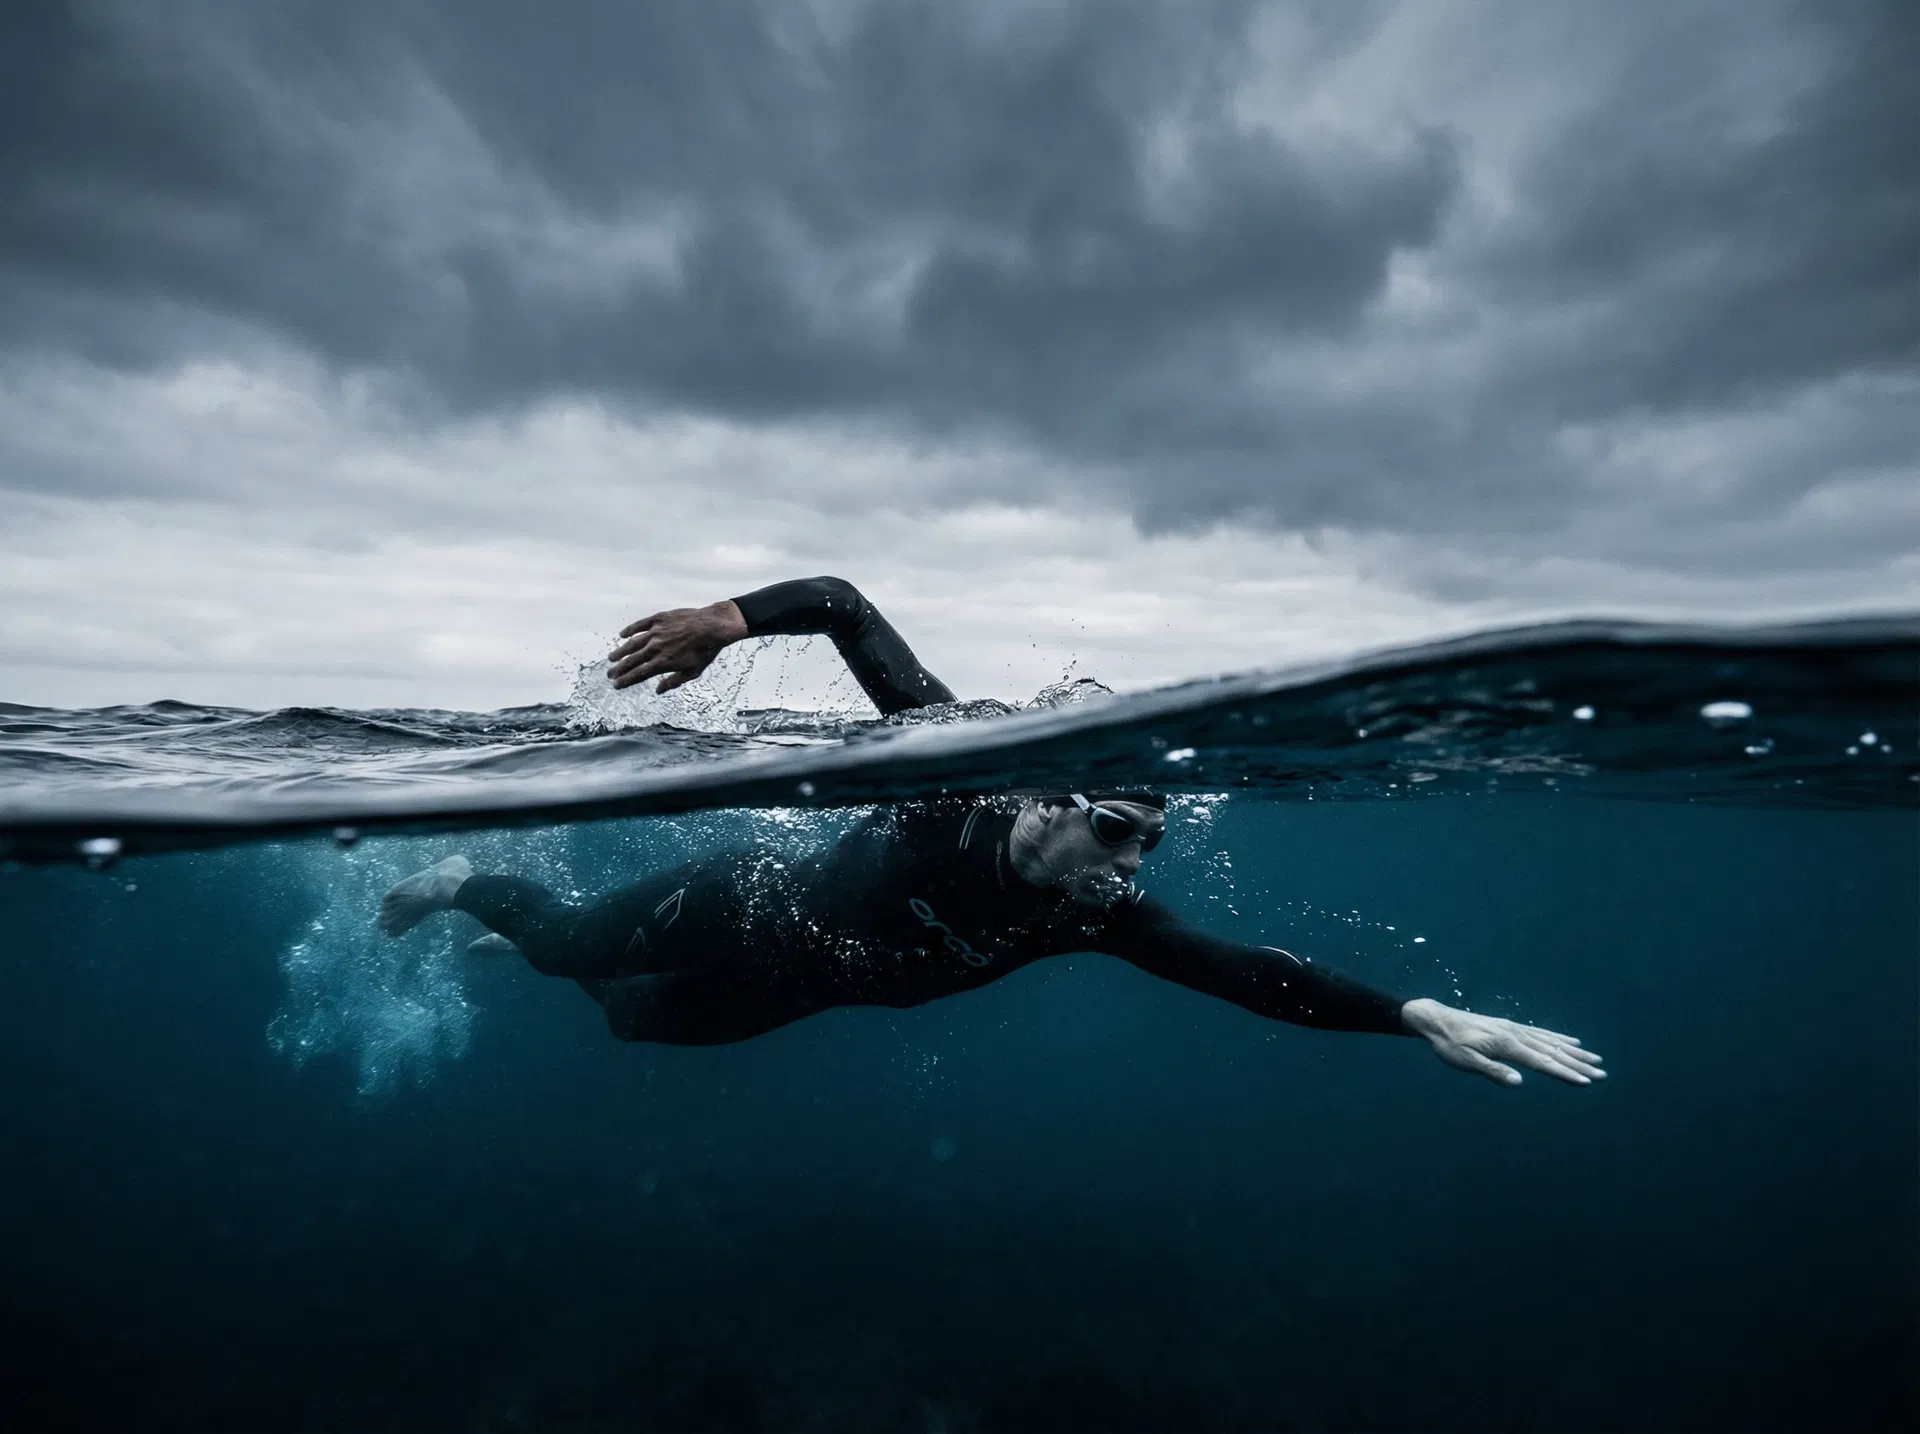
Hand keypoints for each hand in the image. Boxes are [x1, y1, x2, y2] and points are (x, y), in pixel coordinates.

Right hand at [607, 600, 748, 692]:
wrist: (713, 626)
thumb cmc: (706, 651)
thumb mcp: (692, 672)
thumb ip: (673, 682)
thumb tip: (658, 690)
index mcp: (663, 663)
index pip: (639, 674)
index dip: (626, 680)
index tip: (617, 685)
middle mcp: (656, 648)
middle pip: (632, 660)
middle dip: (619, 669)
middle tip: (610, 674)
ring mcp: (656, 632)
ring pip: (632, 643)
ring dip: (621, 651)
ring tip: (612, 657)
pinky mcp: (659, 619)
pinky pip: (640, 625)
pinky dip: (630, 630)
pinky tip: (622, 634)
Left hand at [1400, 997, 1604, 1087]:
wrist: (1437, 1020)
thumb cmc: (1450, 1045)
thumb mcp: (1466, 1061)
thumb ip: (1492, 1071)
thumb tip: (1519, 1082)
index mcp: (1507, 1045)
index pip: (1543, 1062)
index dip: (1565, 1073)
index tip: (1587, 1082)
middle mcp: (1516, 1034)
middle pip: (1554, 1052)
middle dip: (1579, 1064)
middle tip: (1602, 1074)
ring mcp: (1516, 1029)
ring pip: (1552, 1041)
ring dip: (1575, 1052)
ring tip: (1596, 1059)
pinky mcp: (1512, 1027)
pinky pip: (1542, 1032)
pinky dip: (1560, 1037)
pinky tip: (1572, 1041)